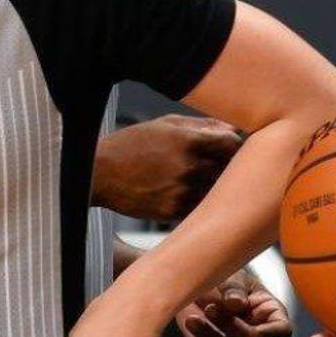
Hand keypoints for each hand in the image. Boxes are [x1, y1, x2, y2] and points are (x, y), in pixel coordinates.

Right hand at [94, 115, 241, 220]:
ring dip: (213, 186)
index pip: (232, 144)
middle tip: (220, 165)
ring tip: (197, 179)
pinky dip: (198, 201)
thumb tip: (231, 129)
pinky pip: (199, 207)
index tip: (232, 148)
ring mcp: (182, 191)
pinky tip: (184, 192)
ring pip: (215, 191)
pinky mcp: (173, 211)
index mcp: (189, 140)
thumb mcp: (166, 124)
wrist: (100, 173)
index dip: (235, 146)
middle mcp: (189, 166)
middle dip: (227, 166)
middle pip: (228, 169)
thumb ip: (201, 125)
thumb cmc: (133, 144)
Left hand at [175, 269, 292, 336]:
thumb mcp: (231, 276)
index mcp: (270, 314)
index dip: (268, 331)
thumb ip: (234, 288)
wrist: (195, 288)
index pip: (282, 332)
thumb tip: (237, 304)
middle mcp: (259, 336)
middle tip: (209, 308)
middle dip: (229, 327)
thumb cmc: (221, 278)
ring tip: (192, 319)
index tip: (243, 308)